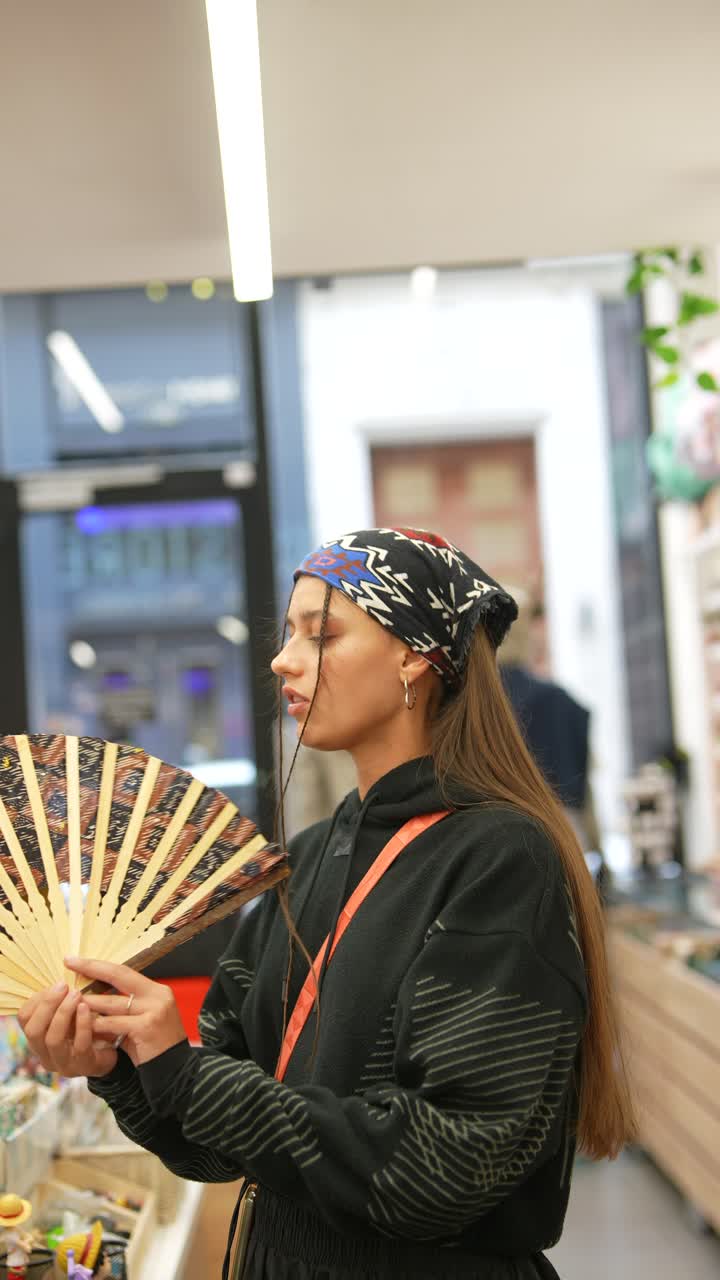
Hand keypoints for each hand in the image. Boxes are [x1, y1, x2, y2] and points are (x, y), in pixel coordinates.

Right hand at [17, 984, 117, 1078]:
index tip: (56, 984)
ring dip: (63, 1013)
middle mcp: (46, 1054)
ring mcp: (63, 1063)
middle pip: (33, 1031)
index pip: (24, 1019)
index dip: (37, 999)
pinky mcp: (84, 1066)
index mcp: (38, 1039)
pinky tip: (86, 1008)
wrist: (115, 1049)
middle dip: (47, 1005)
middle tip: (63, 986)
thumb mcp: (71, 1014)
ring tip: (76, 994)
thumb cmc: (89, 1027)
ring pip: (52, 1039)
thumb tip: (58, 980)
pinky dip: (82, 1024)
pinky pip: (79, 1045)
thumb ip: (60, 1001)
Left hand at [65, 957, 186, 1066]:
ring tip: (71, 1000)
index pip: (124, 971)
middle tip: (70, 964)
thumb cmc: (154, 1044)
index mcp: (156, 990)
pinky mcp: (146, 1028)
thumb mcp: (143, 1018)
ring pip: (113, 1003)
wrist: (175, 1069)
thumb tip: (93, 995)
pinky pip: (114, 1024)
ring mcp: (153, 1011)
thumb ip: (125, 1007)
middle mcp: (157, 996)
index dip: (99, 965)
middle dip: (92, 970)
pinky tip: (86, 1026)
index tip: (76, 960)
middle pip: (119, 977)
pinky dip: (99, 1025)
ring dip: (90, 1002)